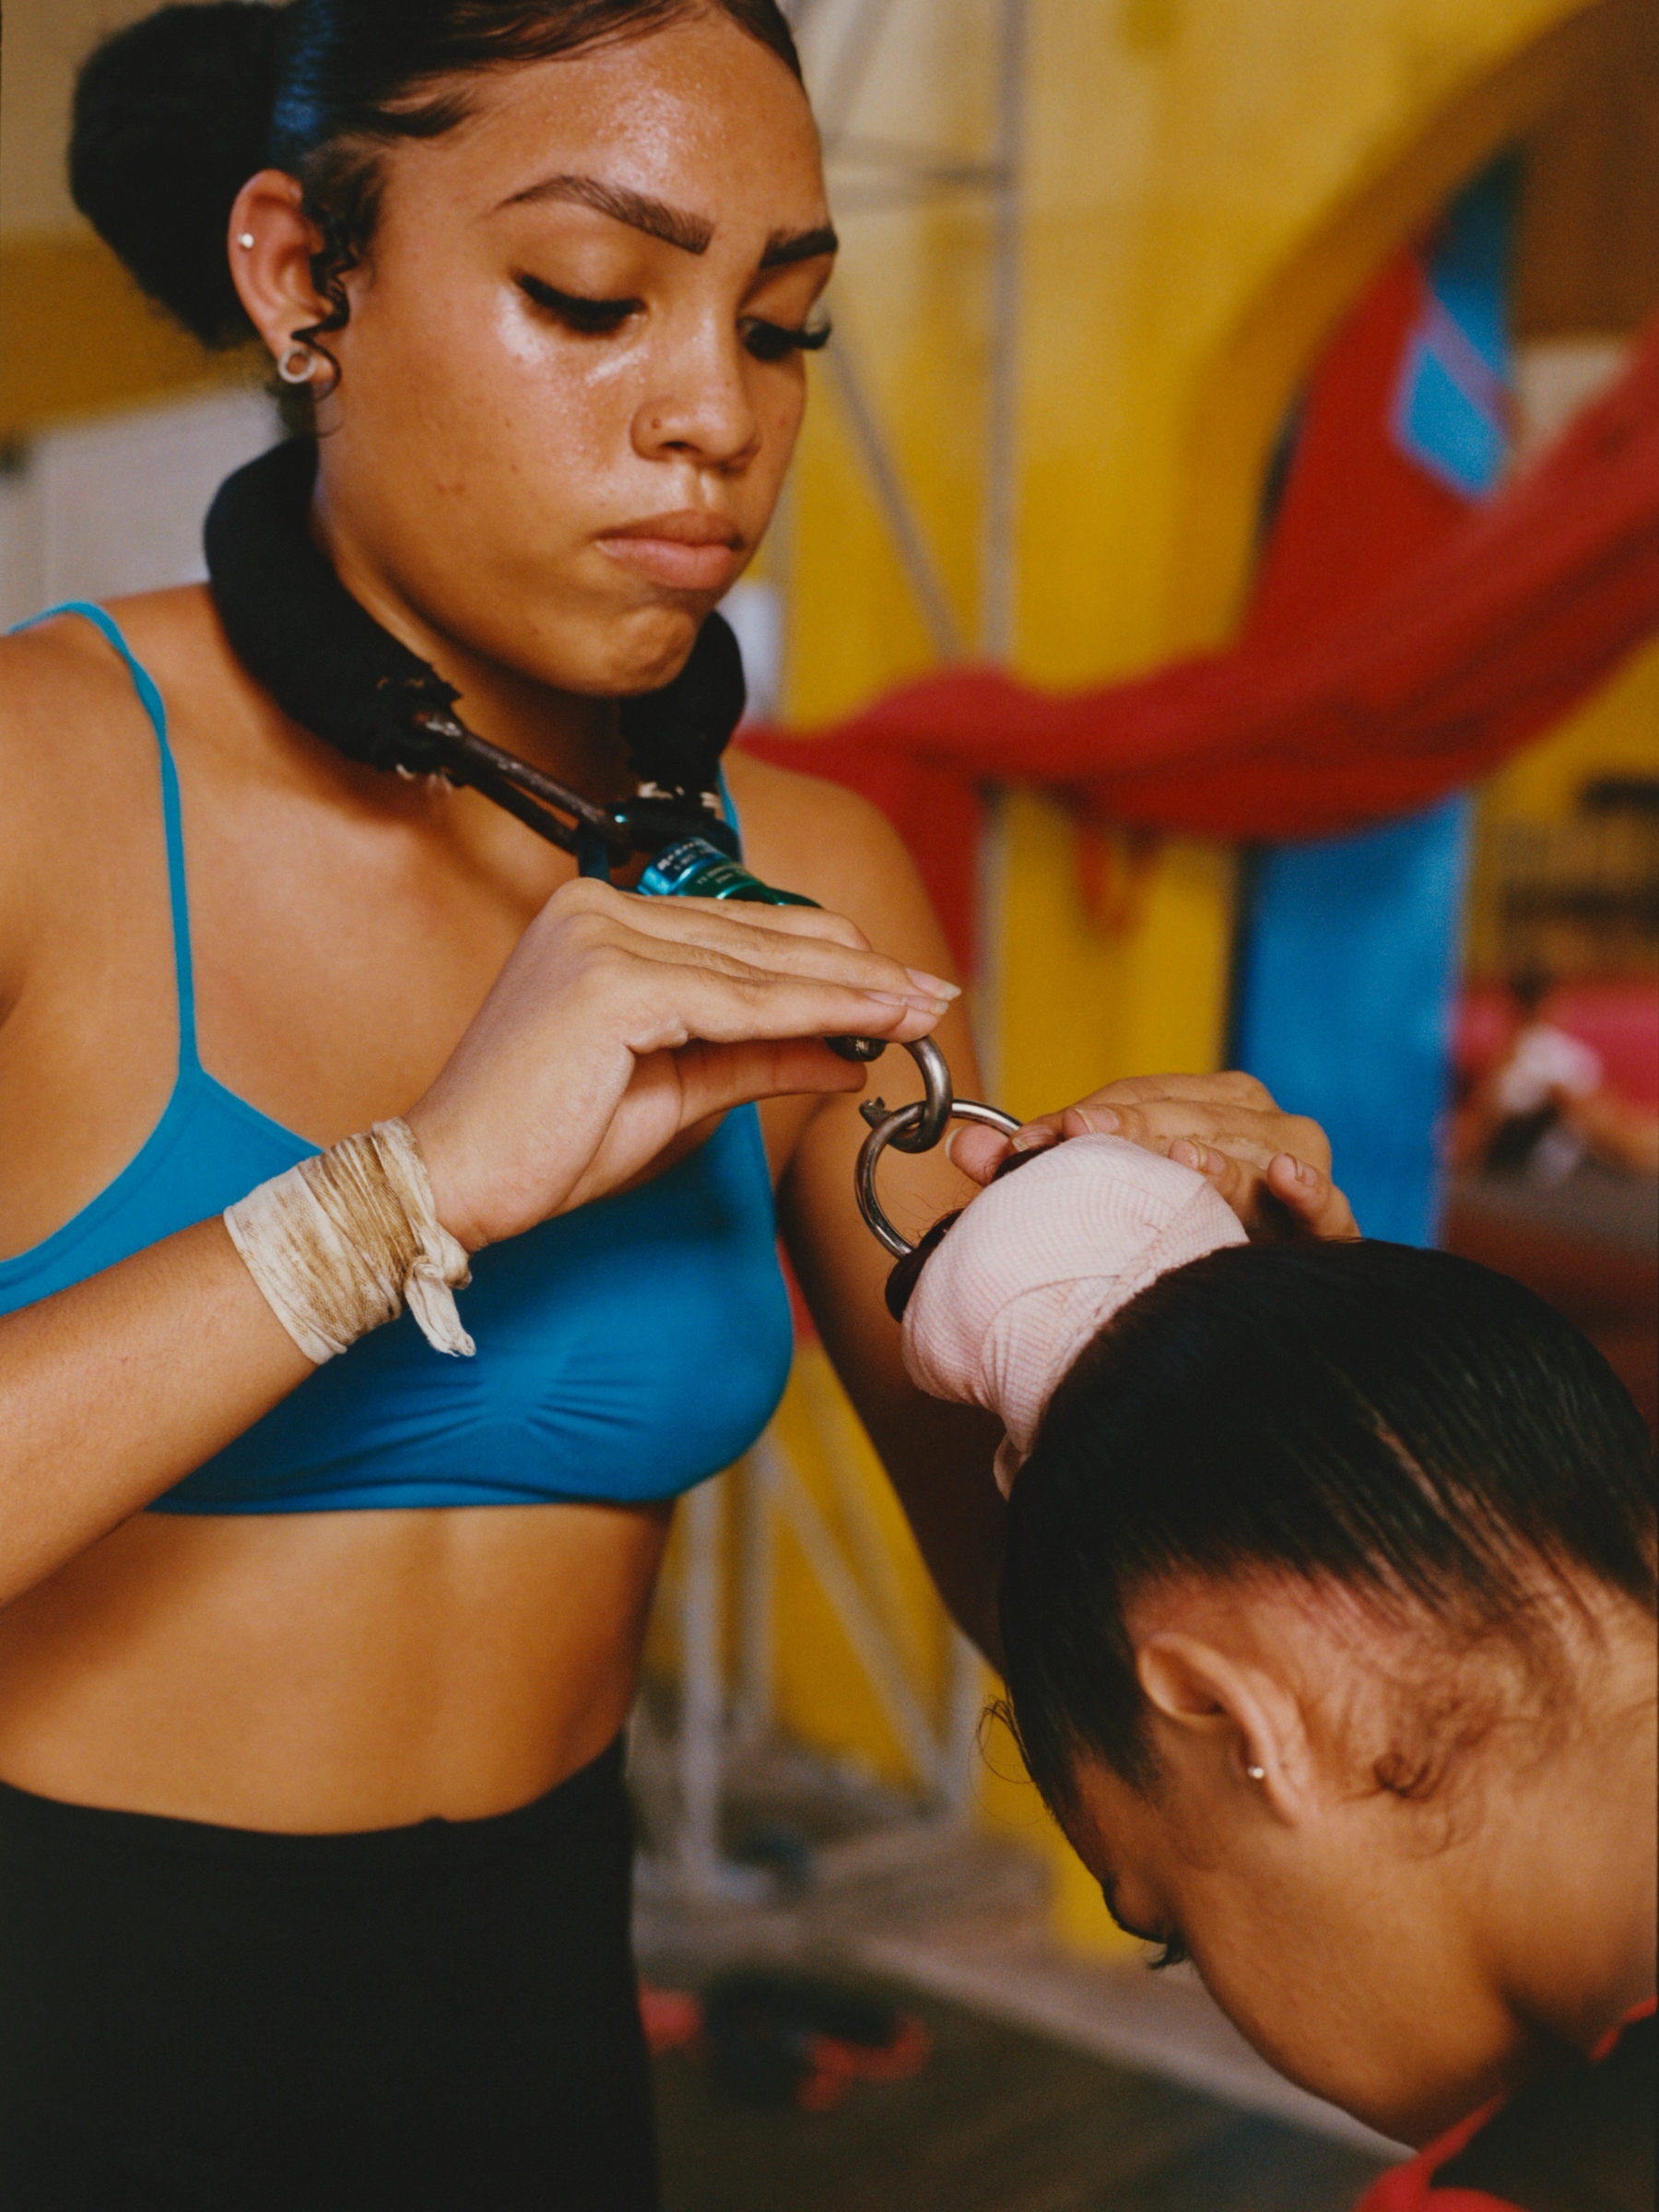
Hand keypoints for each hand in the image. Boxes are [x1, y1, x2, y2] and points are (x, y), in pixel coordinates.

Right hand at [406, 880, 954, 1250]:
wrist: (452, 1183)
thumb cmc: (545, 1146)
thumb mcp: (677, 1092)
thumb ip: (759, 1058)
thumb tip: (848, 1052)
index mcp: (600, 920)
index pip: (743, 930)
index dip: (832, 957)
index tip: (903, 986)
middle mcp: (598, 909)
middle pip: (763, 939)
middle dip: (861, 970)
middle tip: (936, 995)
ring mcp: (601, 937)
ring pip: (763, 969)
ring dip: (855, 991)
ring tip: (923, 1011)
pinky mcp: (611, 982)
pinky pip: (741, 1004)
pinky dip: (815, 1016)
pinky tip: (873, 1027)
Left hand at [949, 1070, 1358, 1240]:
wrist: (1228, 1316)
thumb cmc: (1158, 1238)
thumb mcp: (1095, 1197)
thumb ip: (1036, 1167)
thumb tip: (964, 1149)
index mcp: (1208, 1104)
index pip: (1141, 1097)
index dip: (1086, 1115)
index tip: (1030, 1143)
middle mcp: (1258, 1126)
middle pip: (1193, 1119)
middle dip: (1131, 1129)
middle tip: (1077, 1140)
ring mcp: (1299, 1172)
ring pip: (1255, 1152)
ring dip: (1214, 1158)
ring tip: (1177, 1161)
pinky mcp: (1328, 1230)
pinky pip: (1327, 1210)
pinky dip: (1307, 1192)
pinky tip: (1283, 1180)